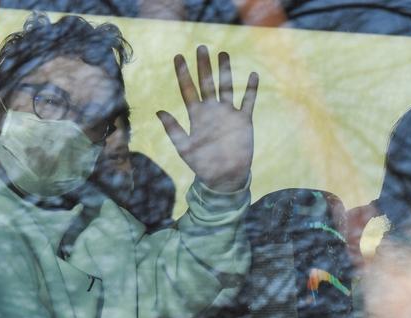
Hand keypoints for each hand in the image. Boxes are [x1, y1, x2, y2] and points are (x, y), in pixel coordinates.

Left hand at [157, 45, 258, 191]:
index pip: (188, 90)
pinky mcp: (243, 120)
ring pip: (226, 87)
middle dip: (203, 66)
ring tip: (223, 54)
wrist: (225, 177)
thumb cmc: (203, 165)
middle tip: (201, 47)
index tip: (179, 57)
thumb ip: (174, 130)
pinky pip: (247, 101)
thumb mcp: (185, 148)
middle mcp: (212, 111)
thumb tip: (158, 112)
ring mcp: (228, 114)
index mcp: (196, 116)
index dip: (183, 74)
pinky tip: (252, 75)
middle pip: (207, 83)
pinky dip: (250, 89)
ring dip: (225, 72)